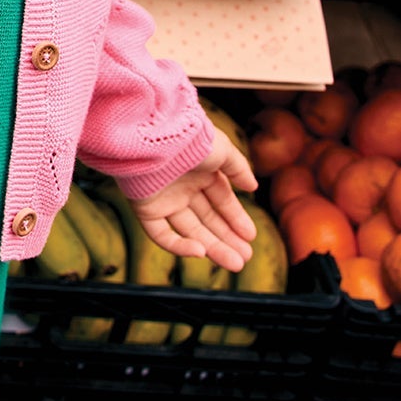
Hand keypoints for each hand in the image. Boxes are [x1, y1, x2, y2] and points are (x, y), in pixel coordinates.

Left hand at [129, 126, 258, 272]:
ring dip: (212, 248)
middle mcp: (182, 187)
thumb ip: (238, 168)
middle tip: (245, 257)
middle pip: (206, 219)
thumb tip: (253, 187)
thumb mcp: (222, 150)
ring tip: (235, 263)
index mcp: (199, 171)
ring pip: (190, 230)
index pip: (220, 200)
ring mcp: (164, 199)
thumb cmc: (190, 139)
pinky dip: (179, 246)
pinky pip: (161, 234)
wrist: (156, 136)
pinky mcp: (146, 209)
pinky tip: (200, 253)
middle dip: (227, 238)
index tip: (250, 236)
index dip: (236, 218)